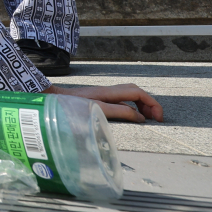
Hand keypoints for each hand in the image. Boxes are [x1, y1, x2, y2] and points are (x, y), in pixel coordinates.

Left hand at [45, 84, 163, 122]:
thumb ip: (119, 112)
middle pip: (136, 92)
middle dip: (149, 104)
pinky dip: (131, 107)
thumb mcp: (98, 109)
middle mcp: (108, 91)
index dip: (153, 104)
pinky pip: (121, 100)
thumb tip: (140, 117)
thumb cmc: (72, 105)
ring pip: (129, 96)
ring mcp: (104, 94)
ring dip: (141, 106)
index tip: (159, 119)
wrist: (52, 99)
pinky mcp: (99, 99)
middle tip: (155, 120)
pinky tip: (130, 118)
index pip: (138, 92)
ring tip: (146, 120)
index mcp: (110, 92)